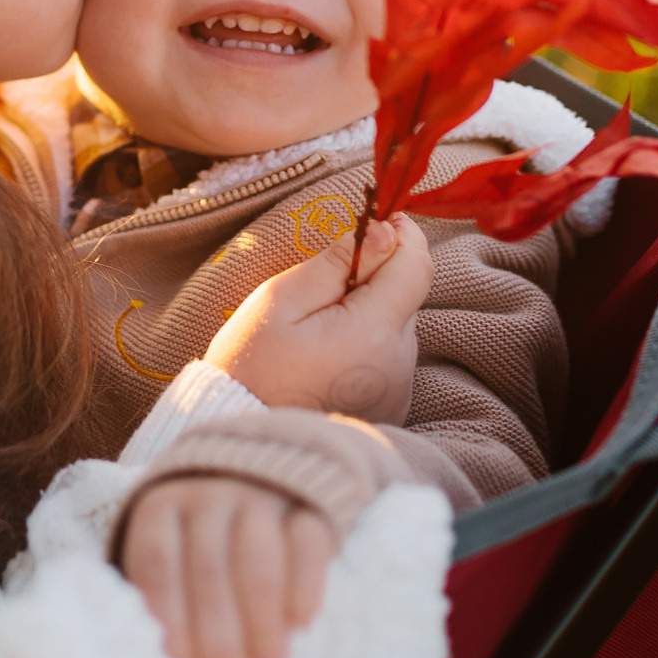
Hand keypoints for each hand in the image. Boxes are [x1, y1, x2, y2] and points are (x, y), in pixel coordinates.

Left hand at [118, 477, 335, 657]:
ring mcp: (259, 496)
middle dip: (218, 634)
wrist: (256, 483)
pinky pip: (307, 542)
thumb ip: (170, 606)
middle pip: (208, 567)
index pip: (158, 561)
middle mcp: (208, 496)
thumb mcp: (172, 562)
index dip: (168, 616)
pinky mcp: (307, 505)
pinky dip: (305, 585)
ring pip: (257, 557)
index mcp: (162, 509)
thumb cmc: (200, 545)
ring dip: (261, 619)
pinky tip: (300, 623)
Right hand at [204, 214, 428, 423]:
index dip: (402, 235)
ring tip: (315, 328)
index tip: (378, 220)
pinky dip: (365, 342)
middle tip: (322, 284)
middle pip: (404, 295)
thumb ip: (335, 263)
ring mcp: (397, 388)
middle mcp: (397, 362)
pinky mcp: (391, 404)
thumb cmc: (251, 368)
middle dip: (374, 276)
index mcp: (374, 332)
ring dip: (367, 311)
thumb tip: (382, 231)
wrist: (241, 437)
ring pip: (395, 324)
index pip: (417, 266)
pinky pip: (387, 355)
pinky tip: (324, 355)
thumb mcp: (280, 301)